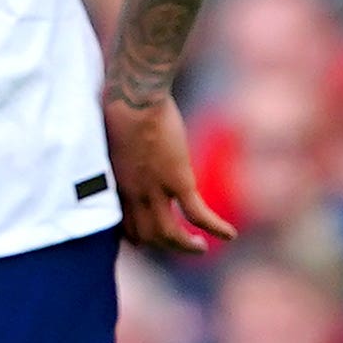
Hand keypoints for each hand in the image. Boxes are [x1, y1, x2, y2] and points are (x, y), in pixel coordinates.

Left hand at [104, 92, 235, 253]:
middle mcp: (133, 191)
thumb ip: (120, 151)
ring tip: (201, 248)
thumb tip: (124, 147)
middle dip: (161, 245)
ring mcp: (155, 187)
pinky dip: (215, 227)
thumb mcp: (113, 134)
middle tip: (178, 243)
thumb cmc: (120, 104)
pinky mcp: (178, 178)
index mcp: (116, 181)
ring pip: (169, 234)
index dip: (135, 235)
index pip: (123, 223)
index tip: (145, 239)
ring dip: (186, 247)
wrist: (134, 94)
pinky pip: (198, 214)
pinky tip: (229, 234)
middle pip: (146, 234)